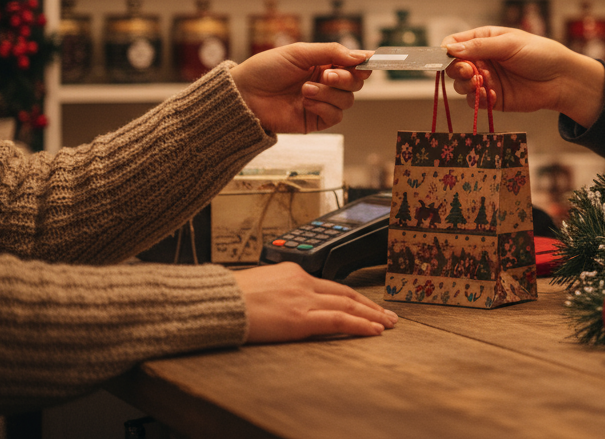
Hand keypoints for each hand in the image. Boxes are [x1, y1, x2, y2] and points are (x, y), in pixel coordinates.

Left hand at [230, 42, 370, 132]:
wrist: (244, 95)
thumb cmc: (265, 69)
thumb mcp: (299, 52)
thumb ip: (332, 52)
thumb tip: (362, 55)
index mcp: (323, 63)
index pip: (353, 64)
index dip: (363, 64)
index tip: (369, 62)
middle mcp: (325, 83)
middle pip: (356, 83)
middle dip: (346, 78)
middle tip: (327, 75)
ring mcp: (321, 102)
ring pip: (347, 100)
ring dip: (329, 93)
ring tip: (305, 90)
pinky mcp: (315, 120)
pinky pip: (335, 116)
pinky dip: (323, 107)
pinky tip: (306, 101)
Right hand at [233, 262, 397, 342]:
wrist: (216, 301)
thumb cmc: (228, 297)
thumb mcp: (258, 286)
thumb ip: (278, 291)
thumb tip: (283, 302)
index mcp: (292, 272)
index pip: (330, 285)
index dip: (351, 296)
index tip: (365, 303)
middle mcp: (302, 281)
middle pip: (345, 292)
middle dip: (369, 304)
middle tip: (388, 314)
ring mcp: (303, 299)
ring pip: (348, 305)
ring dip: (372, 315)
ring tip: (388, 324)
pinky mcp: (300, 318)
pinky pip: (339, 321)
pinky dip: (360, 325)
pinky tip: (373, 330)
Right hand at [441, 26, 604, 127]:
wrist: (561, 80)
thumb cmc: (540, 54)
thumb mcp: (509, 43)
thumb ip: (480, 46)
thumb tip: (450, 49)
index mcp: (484, 40)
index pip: (455, 44)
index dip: (447, 51)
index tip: (447, 56)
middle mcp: (481, 60)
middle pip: (454, 66)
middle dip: (457, 69)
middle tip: (469, 72)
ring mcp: (485, 80)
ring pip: (461, 85)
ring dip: (466, 85)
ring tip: (480, 83)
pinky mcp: (491, 99)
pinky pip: (474, 101)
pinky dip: (478, 99)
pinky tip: (490, 94)